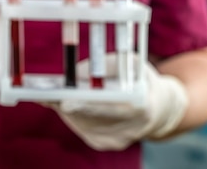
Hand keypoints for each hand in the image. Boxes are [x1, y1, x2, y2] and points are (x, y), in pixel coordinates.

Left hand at [44, 54, 188, 150]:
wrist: (158, 108)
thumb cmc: (141, 80)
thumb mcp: (132, 63)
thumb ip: (107, 65)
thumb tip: (77, 72)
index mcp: (141, 108)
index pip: (109, 109)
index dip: (86, 106)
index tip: (65, 101)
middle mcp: (130, 130)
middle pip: (89, 119)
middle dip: (67, 105)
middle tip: (48, 94)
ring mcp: (116, 140)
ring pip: (80, 123)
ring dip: (66, 107)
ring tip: (57, 93)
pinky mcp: (104, 143)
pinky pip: (81, 127)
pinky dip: (71, 113)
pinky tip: (68, 102)